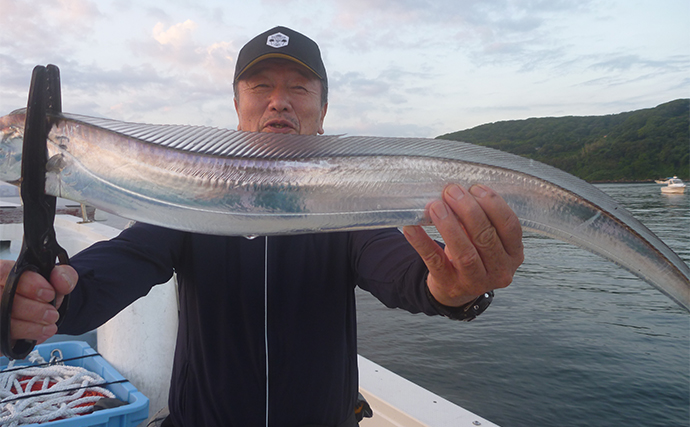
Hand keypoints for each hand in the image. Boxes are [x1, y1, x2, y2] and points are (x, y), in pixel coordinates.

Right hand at [0, 261, 77, 346]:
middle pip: (3, 299)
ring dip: (29, 327)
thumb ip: (64, 275)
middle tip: (52, 314)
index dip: (28, 284)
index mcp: (3, 272)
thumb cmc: (43, 293)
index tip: (49, 294)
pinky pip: (3, 340)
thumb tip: (61, 280)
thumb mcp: (58, 279)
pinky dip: (23, 338)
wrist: (43, 310)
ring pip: (3, 321)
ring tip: (49, 325)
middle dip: (33, 310)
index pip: (5, 272)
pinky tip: (38, 334)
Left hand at [403, 183, 523, 306]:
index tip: (474, 188)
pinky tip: (412, 227)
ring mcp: (475, 281)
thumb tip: (457, 192)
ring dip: (449, 225)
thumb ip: (478, 218)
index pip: (510, 226)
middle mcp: (500, 270)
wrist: (455, 288)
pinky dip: (422, 242)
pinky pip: (435, 261)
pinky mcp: (450, 285)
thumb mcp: (484, 238)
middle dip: (468, 210)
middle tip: (451, 192)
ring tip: (435, 206)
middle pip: (487, 237)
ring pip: (464, 253)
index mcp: (514, 254)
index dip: (493, 204)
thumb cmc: (473, 255)